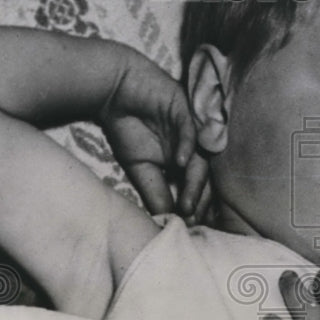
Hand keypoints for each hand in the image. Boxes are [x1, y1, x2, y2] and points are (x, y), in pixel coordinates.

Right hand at [98, 54, 207, 220]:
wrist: (115, 91)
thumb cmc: (127, 127)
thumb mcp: (140, 167)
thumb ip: (155, 191)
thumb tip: (166, 220)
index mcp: (185, 160)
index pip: (197, 186)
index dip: (193, 206)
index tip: (187, 227)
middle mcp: (193, 147)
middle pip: (204, 176)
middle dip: (198, 199)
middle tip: (191, 220)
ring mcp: (192, 129)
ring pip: (201, 158)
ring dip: (195, 182)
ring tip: (188, 204)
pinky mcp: (186, 110)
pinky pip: (192, 131)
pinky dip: (188, 147)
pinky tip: (180, 164)